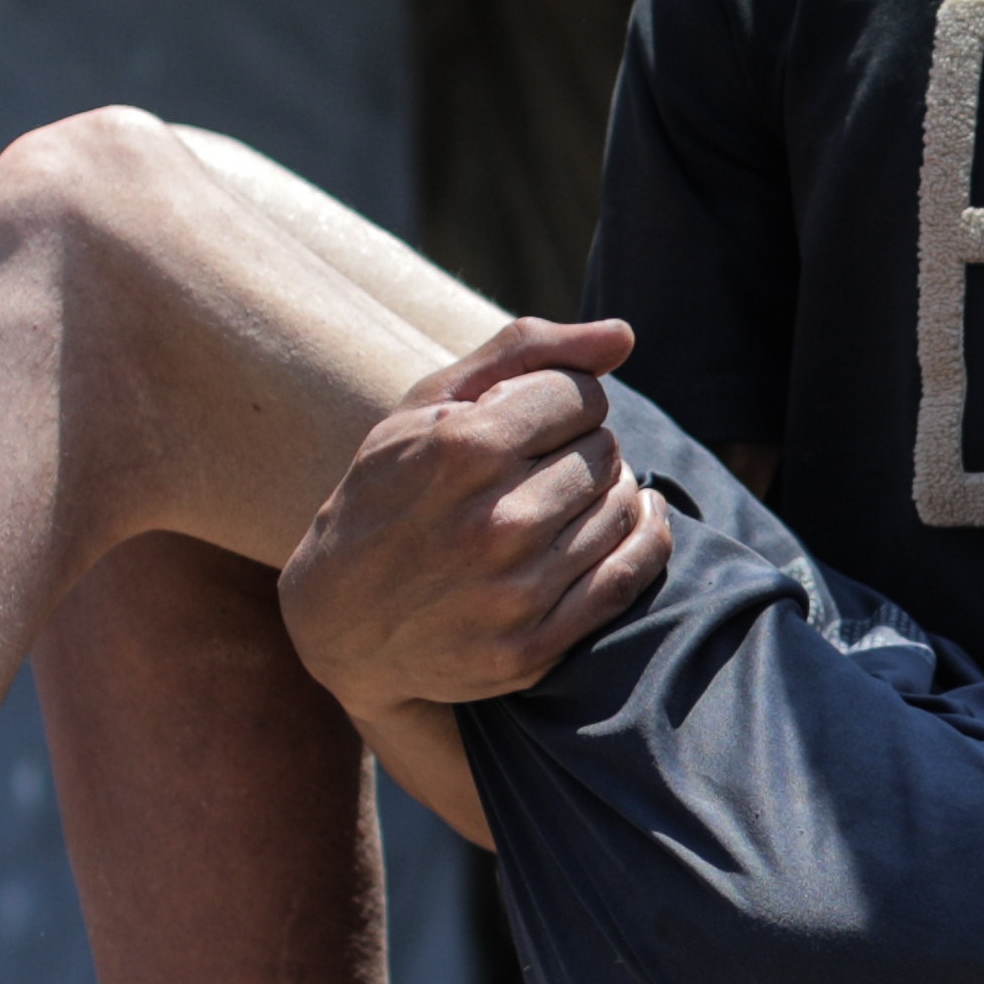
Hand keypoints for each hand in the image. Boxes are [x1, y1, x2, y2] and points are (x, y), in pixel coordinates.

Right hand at [282, 317, 670, 709]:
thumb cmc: (390, 492)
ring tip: (568, 496)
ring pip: (623, 508)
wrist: (340, 621)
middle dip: (582, 447)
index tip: (541, 417)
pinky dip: (644, 539)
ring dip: (609, 493)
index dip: (565, 400)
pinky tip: (634, 520)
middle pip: (604, 452)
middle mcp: (494, 523)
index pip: (580, 396)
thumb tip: (624, 335)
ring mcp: (515, 592)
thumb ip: (525, 352)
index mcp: (463, 450)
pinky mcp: (531, 647)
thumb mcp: (428, 406)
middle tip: (545, 464)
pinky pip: (628, 577)